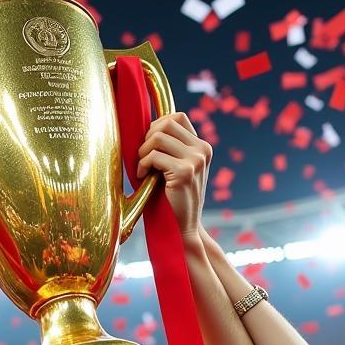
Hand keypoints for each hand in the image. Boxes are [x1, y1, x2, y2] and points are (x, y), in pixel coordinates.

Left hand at [136, 112, 211, 237]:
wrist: (183, 227)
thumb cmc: (173, 199)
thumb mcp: (176, 168)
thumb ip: (170, 148)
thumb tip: (146, 126)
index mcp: (202, 147)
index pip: (177, 117)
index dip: (157, 126)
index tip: (148, 146)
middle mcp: (202, 150)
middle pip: (166, 123)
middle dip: (147, 138)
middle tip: (143, 157)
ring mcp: (195, 160)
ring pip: (158, 137)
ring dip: (143, 152)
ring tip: (142, 169)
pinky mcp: (184, 172)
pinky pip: (154, 156)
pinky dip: (142, 165)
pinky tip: (142, 177)